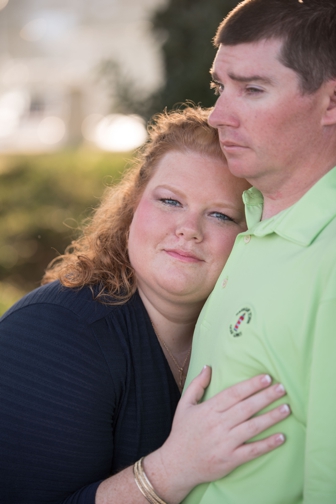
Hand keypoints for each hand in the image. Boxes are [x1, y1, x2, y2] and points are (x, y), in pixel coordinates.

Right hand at [145, 366, 289, 502]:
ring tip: (286, 408)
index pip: (234, 393)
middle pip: (246, 407)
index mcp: (209, 409)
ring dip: (271, 417)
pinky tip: (281, 437)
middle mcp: (218, 424)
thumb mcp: (184, 405)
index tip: (266, 377)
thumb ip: (197, 385)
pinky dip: (267, 444)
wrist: (176, 465)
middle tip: (282, 388)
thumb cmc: (182, 433)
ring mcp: (225, 443)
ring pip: (252, 427)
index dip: (251, 385)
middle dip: (266, 396)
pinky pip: (252, 451)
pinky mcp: (230, 460)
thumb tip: (208, 367)